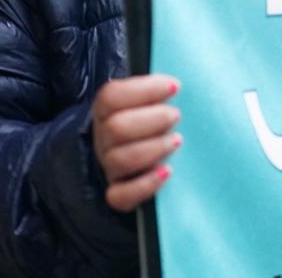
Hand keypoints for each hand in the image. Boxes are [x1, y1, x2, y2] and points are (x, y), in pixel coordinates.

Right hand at [91, 74, 182, 211]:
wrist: (139, 161)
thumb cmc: (152, 123)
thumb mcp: (150, 102)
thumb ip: (158, 91)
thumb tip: (178, 83)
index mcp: (106, 110)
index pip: (111, 96)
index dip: (144, 89)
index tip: (175, 87)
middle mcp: (103, 139)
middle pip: (116, 128)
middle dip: (152, 119)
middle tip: (176, 116)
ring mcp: (108, 167)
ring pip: (120, 160)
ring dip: (153, 148)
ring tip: (177, 141)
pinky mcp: (117, 194)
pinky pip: (120, 197)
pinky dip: (145, 185)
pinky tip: (166, 172)